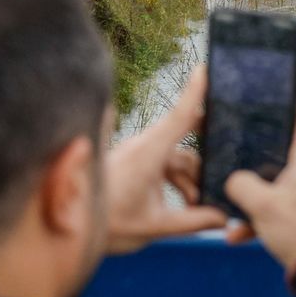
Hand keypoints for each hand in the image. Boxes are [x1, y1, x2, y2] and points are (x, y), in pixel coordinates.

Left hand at [103, 65, 227, 254]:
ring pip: (179, 163)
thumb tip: (224, 218)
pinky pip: (167, 168)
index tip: (205, 67)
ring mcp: (140, 155)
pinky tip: (185, 209)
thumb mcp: (155, 226)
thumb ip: (193, 222)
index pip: (179, 117)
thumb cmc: (109, 223)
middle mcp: (145, 148)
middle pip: (187, 152)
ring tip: (195, 213)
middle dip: (203, 175)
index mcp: (148, 154)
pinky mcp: (136, 164)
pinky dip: (178, 186)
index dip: (195, 92)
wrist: (71, 228)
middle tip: (217, 195)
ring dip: (190, 186)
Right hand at [225, 103, 295, 280]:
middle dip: (258, 151)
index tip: (268, 99)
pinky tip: (238, 234)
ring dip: (253, 193)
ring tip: (233, 204)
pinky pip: (277, 209)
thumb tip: (233, 180)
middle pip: (284, 149)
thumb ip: (241, 185)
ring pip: (276, 183)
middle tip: (237, 146)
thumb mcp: (262, 205)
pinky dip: (258, 219)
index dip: (288, 103)